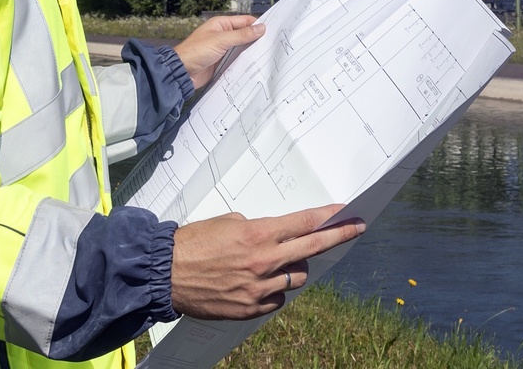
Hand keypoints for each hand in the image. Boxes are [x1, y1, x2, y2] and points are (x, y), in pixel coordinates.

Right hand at [169, 203, 365, 319]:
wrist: (166, 274)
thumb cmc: (194, 243)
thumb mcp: (227, 222)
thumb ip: (257, 230)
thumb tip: (274, 237)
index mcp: (258, 234)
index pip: (304, 223)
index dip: (329, 218)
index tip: (347, 213)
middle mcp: (264, 261)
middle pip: (312, 249)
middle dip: (338, 236)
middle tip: (356, 228)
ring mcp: (259, 288)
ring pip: (296, 278)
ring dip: (292, 269)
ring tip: (275, 263)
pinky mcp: (251, 308)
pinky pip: (277, 299)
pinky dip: (273, 291)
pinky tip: (257, 283)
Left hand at [174, 14, 264, 89]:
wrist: (182, 72)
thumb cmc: (195, 51)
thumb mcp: (221, 40)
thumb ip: (241, 35)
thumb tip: (260, 28)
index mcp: (221, 24)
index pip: (244, 21)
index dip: (257, 25)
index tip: (272, 31)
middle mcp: (223, 35)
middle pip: (245, 35)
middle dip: (256, 40)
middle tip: (272, 44)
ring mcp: (223, 49)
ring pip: (242, 49)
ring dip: (251, 52)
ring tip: (267, 56)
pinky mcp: (222, 62)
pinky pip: (237, 60)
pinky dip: (244, 62)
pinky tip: (254, 66)